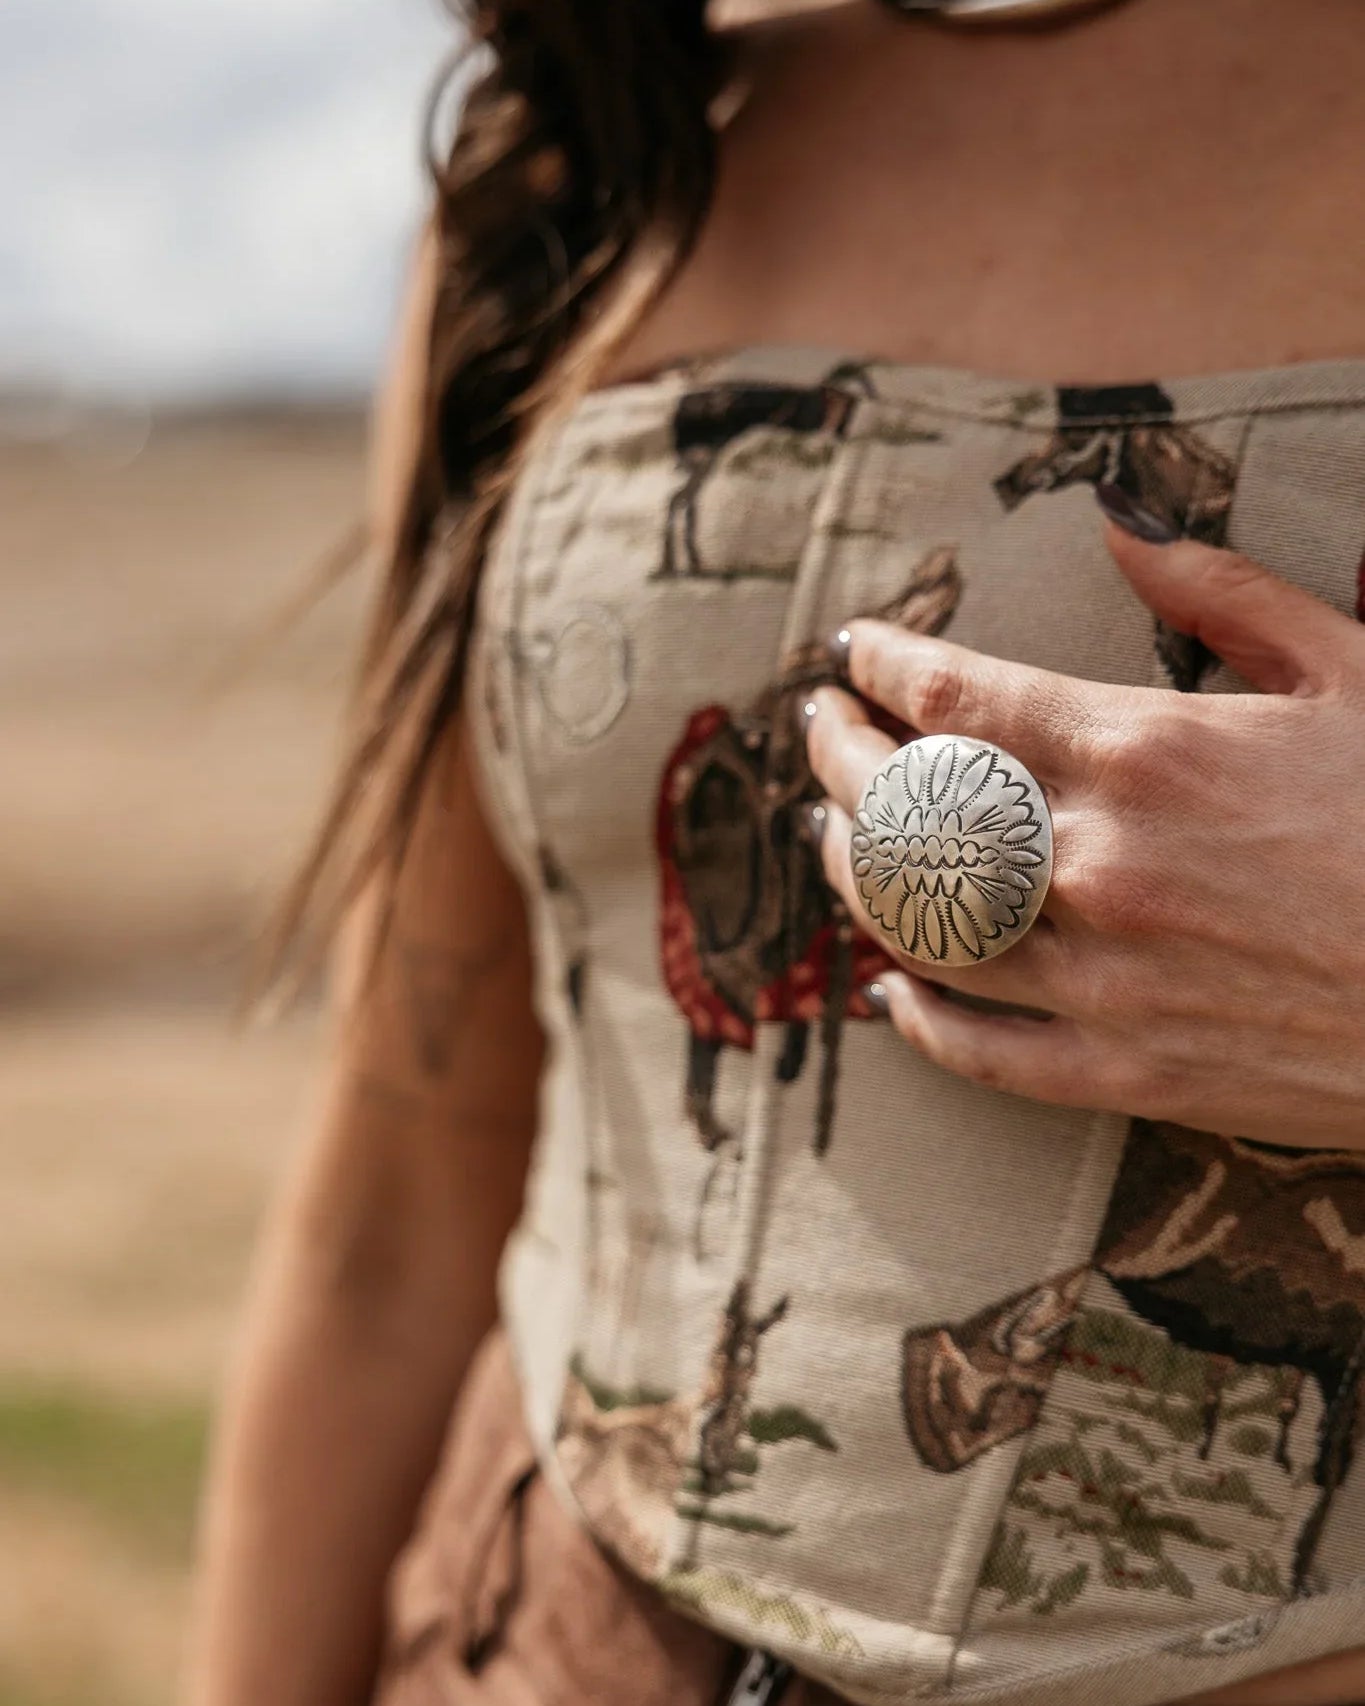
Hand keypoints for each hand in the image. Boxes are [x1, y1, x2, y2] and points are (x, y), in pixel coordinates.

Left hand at [804, 517, 1364, 1144]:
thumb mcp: (1355, 668)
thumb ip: (1223, 592)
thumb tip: (1120, 522)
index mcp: (1147, 752)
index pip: (955, 698)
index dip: (885, 666)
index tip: (858, 651)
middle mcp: (1099, 865)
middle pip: (908, 805)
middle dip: (841, 755)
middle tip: (819, 727)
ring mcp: (1107, 978)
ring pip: (919, 927)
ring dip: (854, 876)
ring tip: (832, 837)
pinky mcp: (1132, 1072)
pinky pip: (984, 1053)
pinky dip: (923, 1023)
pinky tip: (893, 993)